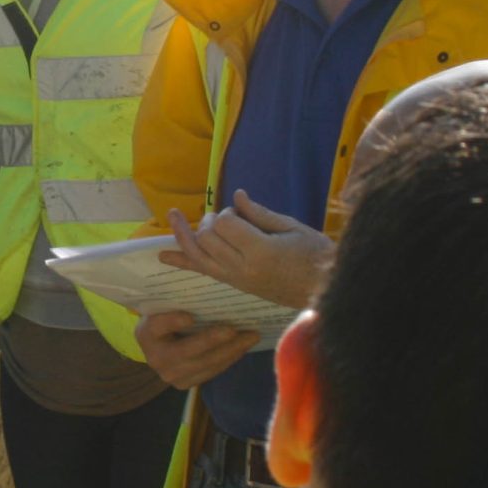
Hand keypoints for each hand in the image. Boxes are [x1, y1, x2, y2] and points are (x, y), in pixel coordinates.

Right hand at [134, 310, 253, 389]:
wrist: (160, 345)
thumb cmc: (166, 317)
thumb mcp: (164, 307)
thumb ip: (177, 302)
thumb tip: (202, 288)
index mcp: (146, 334)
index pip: (158, 326)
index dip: (173, 322)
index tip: (190, 317)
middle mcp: (155, 358)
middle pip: (188, 350)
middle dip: (214, 340)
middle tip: (236, 329)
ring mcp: (171, 375)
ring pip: (205, 363)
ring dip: (231, 350)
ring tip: (250, 337)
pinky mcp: (185, 383)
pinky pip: (212, 371)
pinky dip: (229, 358)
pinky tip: (243, 347)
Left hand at [160, 190, 333, 308]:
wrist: (323, 290)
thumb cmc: (315, 255)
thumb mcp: (292, 228)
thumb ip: (259, 213)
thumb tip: (235, 196)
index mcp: (260, 251)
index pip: (225, 224)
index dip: (228, 212)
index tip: (242, 211)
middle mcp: (242, 268)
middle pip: (207, 238)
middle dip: (210, 221)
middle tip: (226, 218)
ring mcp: (235, 279)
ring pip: (198, 255)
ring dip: (183, 235)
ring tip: (173, 216)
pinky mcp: (233, 284)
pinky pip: (203, 271)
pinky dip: (182, 262)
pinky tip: (164, 256)